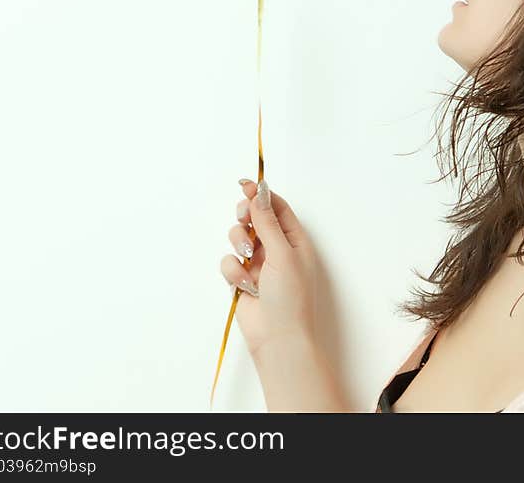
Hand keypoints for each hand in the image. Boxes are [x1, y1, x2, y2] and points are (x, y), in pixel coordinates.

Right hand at [220, 179, 318, 357]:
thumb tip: (260, 192)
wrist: (277, 339)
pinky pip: (229, 262)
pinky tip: (245, 286)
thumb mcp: (282, 253)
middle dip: (246, 217)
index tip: (244, 184)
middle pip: (254, 218)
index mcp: (294, 239)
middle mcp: (276, 249)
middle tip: (244, 220)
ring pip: (238, 238)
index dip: (260, 194)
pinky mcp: (242, 280)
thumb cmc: (290, 297)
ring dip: (239, 245)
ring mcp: (258, 265)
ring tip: (248, 261)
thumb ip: (267, 222)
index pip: (276, 207)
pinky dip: (234, 271)